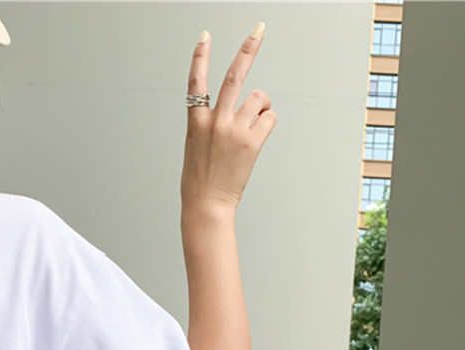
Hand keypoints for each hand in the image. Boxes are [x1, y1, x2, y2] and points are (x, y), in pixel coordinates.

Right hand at [181, 23, 276, 213]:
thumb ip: (209, 125)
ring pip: (259, 98)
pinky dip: (267, 124)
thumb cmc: (199, 181)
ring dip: (262, 106)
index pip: (196, 82)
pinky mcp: (251, 142)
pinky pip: (269, 118)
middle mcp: (215, 121)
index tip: (205, 37)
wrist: (206, 205)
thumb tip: (236, 111)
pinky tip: (258, 138)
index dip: (200, 57)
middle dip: (248, 48)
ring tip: (255, 122)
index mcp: (196, 122)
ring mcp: (233, 130)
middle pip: (234, 76)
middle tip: (259, 29)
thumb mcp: (195, 147)